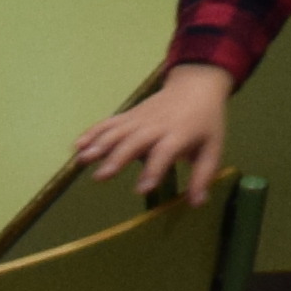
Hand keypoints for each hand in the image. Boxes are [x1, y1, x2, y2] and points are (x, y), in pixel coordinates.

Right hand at [75, 61, 233, 202]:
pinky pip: (109, 122)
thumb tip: (196, 204)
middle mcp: (157, 126)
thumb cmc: (205, 123)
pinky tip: (77, 145)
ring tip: (82, 160)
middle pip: (135, 141)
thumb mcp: (213, 148)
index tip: (142, 189)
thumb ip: (203, 176)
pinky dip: (93, 132)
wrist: (196, 86)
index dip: (154, 170)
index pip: (165, 153)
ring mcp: (141, 118)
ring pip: (118, 130)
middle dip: (118, 157)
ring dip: (99, 144)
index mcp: (179, 135)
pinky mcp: (130, 115)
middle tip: (102, 176)